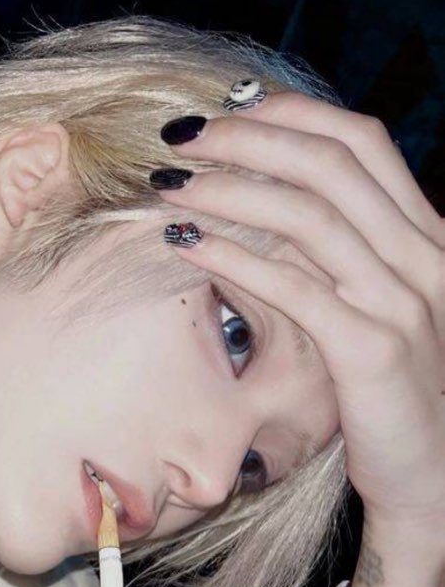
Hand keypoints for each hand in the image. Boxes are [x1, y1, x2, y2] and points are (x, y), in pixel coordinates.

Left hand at [153, 91, 444, 548]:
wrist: (437, 476)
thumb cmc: (394, 390)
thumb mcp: (377, 307)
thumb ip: (342, 254)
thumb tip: (268, 208)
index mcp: (426, 236)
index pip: (361, 142)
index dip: (289, 113)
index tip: (226, 111)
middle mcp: (422, 256)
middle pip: (329, 164)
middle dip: (246, 139)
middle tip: (179, 139)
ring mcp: (401, 300)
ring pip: (310, 216)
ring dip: (228, 191)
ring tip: (169, 185)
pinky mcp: (371, 350)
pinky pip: (296, 288)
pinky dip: (236, 258)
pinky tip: (187, 245)